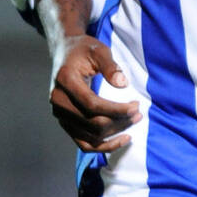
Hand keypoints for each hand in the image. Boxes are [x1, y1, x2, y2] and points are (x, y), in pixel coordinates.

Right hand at [49, 36, 140, 151]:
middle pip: (92, 123)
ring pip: (91, 136)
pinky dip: (104, 146)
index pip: (92, 105)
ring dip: (115, 133)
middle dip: (119, 121)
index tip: (135, 106)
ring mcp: (60, 115)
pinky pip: (84, 143)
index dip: (116, 110)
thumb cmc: (84, 50)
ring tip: (134, 121)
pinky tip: (123, 138)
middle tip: (138, 112)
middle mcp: (58, 101)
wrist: (65, 52)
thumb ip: (111, 66)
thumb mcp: (99, 50)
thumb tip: (123, 84)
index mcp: (65, 81)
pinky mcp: (66, 123)